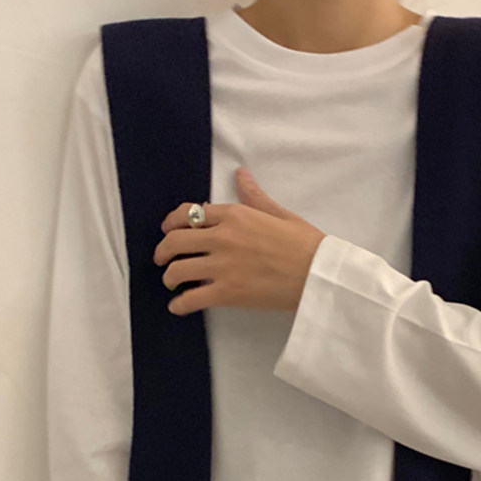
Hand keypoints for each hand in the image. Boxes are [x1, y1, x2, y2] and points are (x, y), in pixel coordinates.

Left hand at [153, 166, 326, 314]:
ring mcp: (222, 266)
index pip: (189, 214)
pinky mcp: (227, 293)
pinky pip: (191, 299)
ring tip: (171, 283)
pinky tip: (177, 307)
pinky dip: (179, 304)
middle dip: (162, 252)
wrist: (319, 273)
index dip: (172, 223)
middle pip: (175, 242)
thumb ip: (254, 196)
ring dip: (169, 278)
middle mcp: (222, 237)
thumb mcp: (279, 213)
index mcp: (234, 214)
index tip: (168, 232)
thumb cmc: (306, 243)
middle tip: (162, 261)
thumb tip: (241, 173)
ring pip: (177, 270)